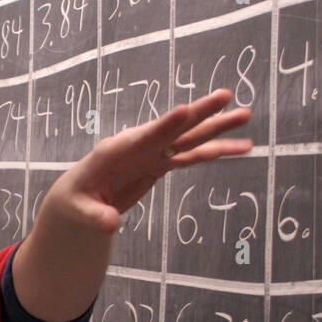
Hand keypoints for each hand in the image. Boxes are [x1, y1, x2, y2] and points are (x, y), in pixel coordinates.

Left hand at [11, 89, 252, 321]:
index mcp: (116, 150)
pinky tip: (241, 148)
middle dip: (200, 114)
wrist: (78, 199)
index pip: (144, 137)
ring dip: (218, 130)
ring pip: (190, 139)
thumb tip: (111, 225)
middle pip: (174, 129)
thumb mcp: (79, 213)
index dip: (165, 125)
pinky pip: (192, 156)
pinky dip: (216, 152)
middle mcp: (138, 145)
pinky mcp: (161, 164)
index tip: (185, 110)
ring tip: (246, 117)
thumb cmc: (74, 203)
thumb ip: (95, 217)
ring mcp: (152, 153)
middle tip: (226, 96)